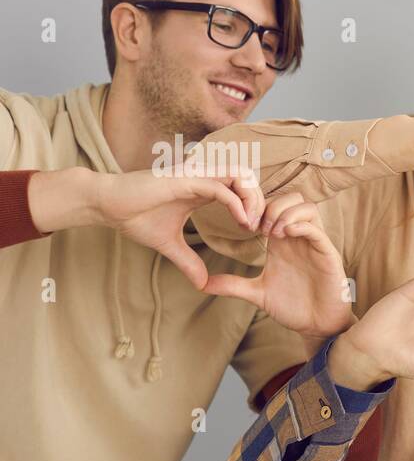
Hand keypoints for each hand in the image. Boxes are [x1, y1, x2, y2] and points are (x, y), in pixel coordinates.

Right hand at [91, 166, 264, 289]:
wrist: (106, 204)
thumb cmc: (134, 217)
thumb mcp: (169, 245)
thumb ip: (188, 262)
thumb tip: (202, 285)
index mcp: (203, 188)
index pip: (241, 188)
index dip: (255, 206)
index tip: (255, 231)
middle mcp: (203, 178)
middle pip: (248, 178)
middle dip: (261, 201)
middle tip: (261, 228)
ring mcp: (194, 177)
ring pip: (240, 175)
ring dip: (253, 199)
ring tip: (252, 224)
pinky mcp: (184, 180)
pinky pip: (220, 187)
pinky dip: (237, 203)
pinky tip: (242, 221)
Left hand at [202, 194, 351, 337]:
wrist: (318, 326)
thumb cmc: (293, 308)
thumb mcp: (257, 293)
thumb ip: (233, 284)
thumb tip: (202, 284)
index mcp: (283, 242)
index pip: (274, 206)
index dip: (257, 208)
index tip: (243, 227)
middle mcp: (299, 238)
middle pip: (292, 198)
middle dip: (271, 205)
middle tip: (257, 227)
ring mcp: (314, 244)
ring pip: (307, 207)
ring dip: (286, 213)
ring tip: (272, 232)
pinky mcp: (327, 255)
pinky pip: (317, 229)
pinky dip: (300, 225)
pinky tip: (285, 236)